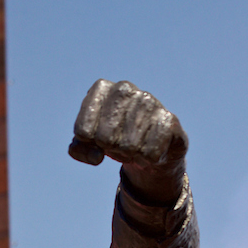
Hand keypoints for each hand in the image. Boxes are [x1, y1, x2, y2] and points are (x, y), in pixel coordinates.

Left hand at [69, 79, 187, 202]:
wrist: (148, 147)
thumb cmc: (112, 140)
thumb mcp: (87, 145)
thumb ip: (79, 150)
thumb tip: (96, 156)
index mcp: (101, 89)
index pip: (83, 130)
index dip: (90, 144)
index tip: (97, 137)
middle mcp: (125, 88)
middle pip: (105, 138)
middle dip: (111, 149)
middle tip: (119, 143)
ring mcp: (149, 101)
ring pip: (129, 146)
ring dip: (130, 154)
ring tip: (135, 145)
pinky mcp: (169, 119)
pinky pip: (150, 152)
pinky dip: (147, 159)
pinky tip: (151, 150)